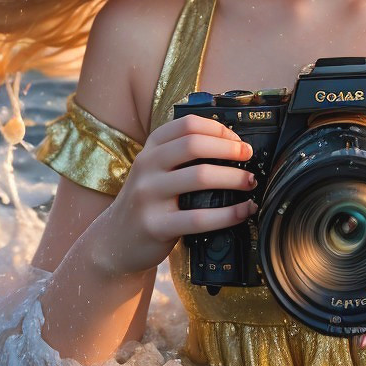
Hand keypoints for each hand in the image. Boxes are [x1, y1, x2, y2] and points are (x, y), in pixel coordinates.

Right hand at [93, 113, 257, 277]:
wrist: (115, 240)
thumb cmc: (148, 200)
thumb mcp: (156, 169)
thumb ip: (182, 154)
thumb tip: (232, 145)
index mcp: (151, 148)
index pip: (188, 125)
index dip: (219, 129)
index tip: (238, 140)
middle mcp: (147, 166)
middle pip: (194, 145)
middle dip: (229, 149)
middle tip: (248, 157)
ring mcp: (148, 195)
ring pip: (200, 177)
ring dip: (234, 178)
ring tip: (250, 182)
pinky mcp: (155, 226)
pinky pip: (200, 218)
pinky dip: (229, 213)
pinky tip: (244, 211)